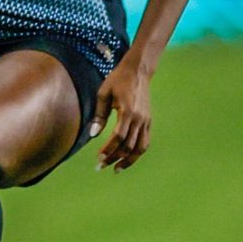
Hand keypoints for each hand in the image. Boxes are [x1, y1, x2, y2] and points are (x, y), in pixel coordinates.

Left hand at [91, 54, 153, 171]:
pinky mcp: (148, 121)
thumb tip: (93, 134)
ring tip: (116, 169)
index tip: (98, 159)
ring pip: (140, 147)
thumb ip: (99, 115)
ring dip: (129, 160)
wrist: (138, 72)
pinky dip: (137, 152)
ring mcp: (146, 121)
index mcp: (128, 111)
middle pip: (128, 145)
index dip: (108, 149)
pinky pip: (145, 142)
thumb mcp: (103, 94)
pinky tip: (127, 159)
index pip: (118, 137)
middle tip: (101, 167)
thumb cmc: (117, 81)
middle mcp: (139, 118)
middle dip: (114, 158)